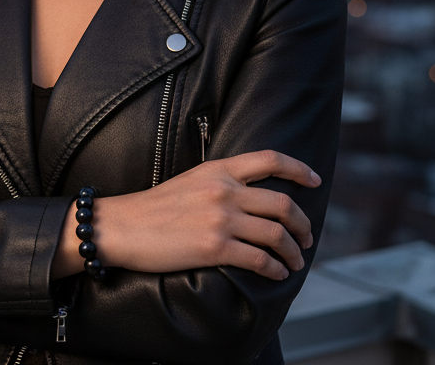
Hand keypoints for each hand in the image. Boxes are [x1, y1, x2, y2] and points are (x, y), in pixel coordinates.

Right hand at [53, 150, 317, 279]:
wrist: (119, 226)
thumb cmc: (151, 208)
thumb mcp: (190, 181)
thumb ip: (220, 183)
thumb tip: (249, 198)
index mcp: (218, 170)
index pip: (270, 160)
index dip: (299, 169)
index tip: (314, 180)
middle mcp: (224, 190)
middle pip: (282, 204)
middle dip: (302, 224)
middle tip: (307, 237)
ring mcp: (220, 219)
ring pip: (276, 234)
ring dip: (293, 251)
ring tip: (295, 262)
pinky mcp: (214, 247)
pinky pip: (259, 259)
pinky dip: (275, 269)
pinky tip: (277, 274)